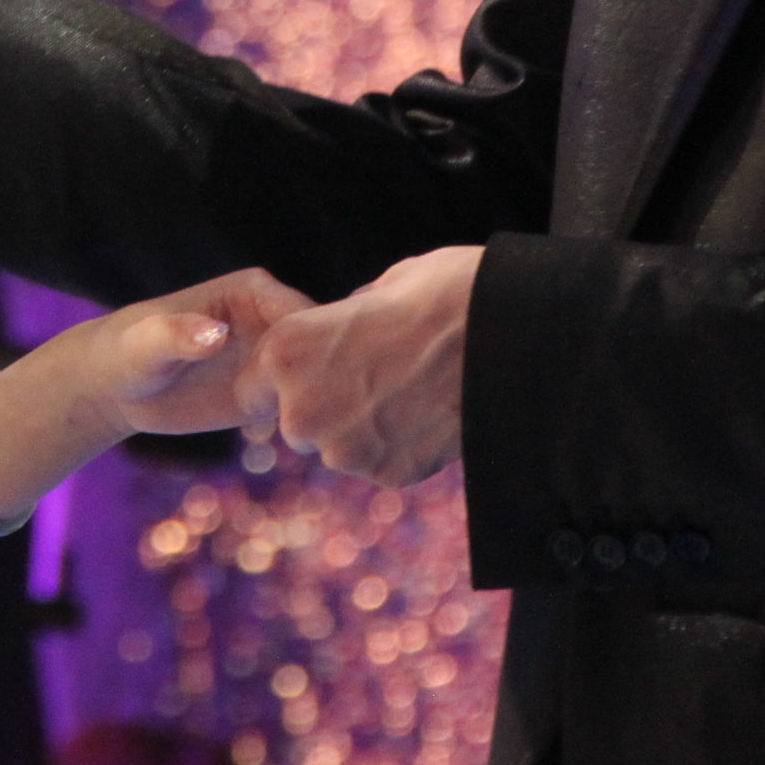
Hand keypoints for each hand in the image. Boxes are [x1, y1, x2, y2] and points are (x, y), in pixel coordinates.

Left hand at [70, 270, 316, 439]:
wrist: (119, 387)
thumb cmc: (130, 351)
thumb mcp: (150, 343)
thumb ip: (180, 335)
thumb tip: (216, 336)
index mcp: (255, 291)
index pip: (306, 312)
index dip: (322, 342)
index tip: (323, 379)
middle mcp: (272, 321)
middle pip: (324, 347)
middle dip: (333, 377)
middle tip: (328, 416)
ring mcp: (273, 360)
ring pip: (320, 380)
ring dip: (327, 406)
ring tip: (318, 434)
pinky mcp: (267, 396)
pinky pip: (302, 408)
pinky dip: (311, 426)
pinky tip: (307, 445)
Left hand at [249, 247, 479, 485]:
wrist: (508, 338)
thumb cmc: (443, 295)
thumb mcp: (379, 289)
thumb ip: (345, 319)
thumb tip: (344, 328)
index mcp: (287, 353)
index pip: (255, 384)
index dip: (286, 376)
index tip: (313, 368)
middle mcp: (303, 410)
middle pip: (297, 422)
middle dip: (324, 405)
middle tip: (373, 377)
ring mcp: (345, 451)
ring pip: (339, 446)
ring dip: (362, 428)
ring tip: (410, 393)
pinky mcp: (387, 476)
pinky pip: (380, 463)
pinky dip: (398, 446)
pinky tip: (429, 415)